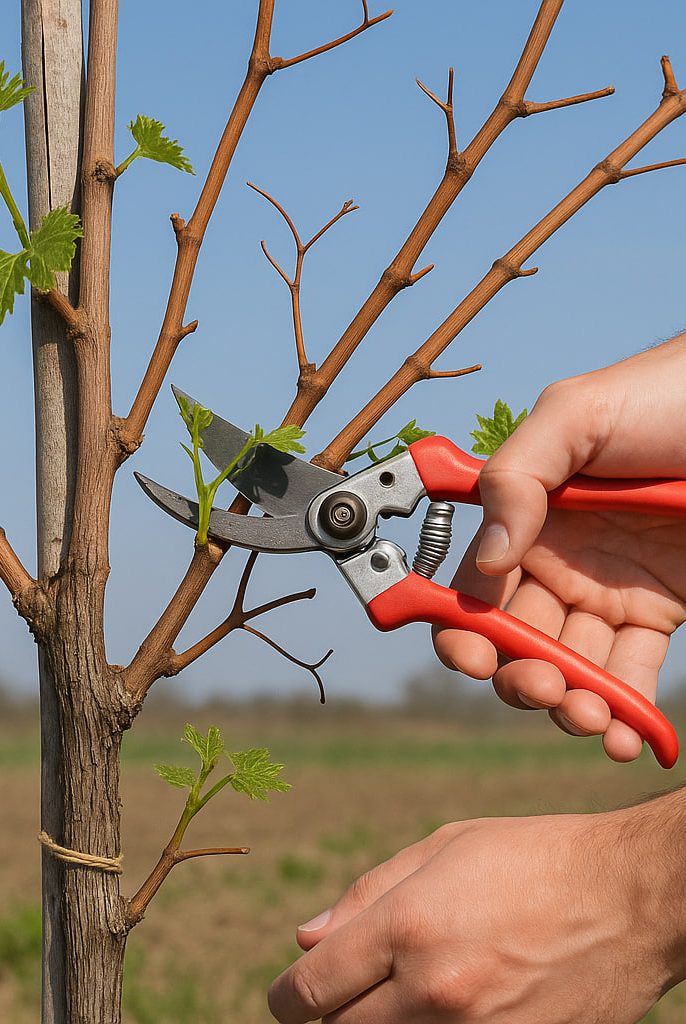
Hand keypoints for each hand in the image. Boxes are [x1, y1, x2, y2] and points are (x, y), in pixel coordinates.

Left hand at [268, 808, 683, 1022]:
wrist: (630, 897)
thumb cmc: (533, 857)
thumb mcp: (446, 848)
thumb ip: (366, 894)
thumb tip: (304, 938)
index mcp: (409, 926)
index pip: (309, 992)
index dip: (287, 997)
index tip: (290, 992)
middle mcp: (434, 991)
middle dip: (328, 1015)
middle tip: (343, 994)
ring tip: (403, 991)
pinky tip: (447, 1007)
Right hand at [434, 335, 685, 761]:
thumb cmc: (659, 397)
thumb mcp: (573, 416)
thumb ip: (514, 478)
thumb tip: (488, 558)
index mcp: (524, 519)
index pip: (475, 587)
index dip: (462, 627)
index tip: (469, 655)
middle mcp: (557, 562)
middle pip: (517, 640)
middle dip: (519, 676)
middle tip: (543, 686)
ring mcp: (606, 591)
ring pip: (571, 667)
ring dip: (569, 704)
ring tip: (589, 716)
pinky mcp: (658, 611)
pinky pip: (631, 672)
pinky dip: (626, 712)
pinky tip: (626, 737)